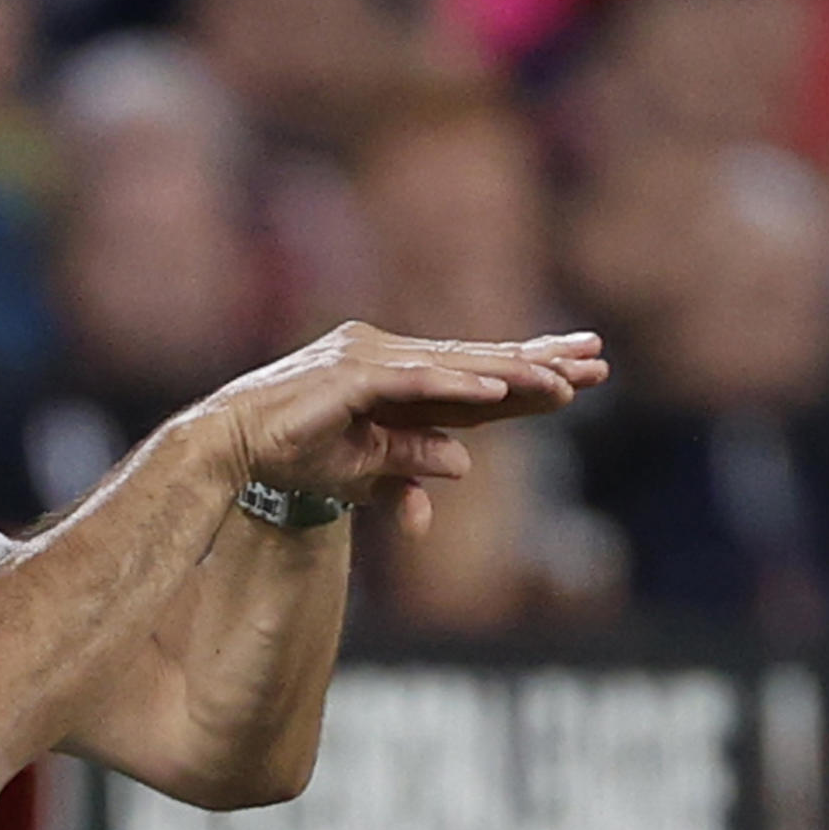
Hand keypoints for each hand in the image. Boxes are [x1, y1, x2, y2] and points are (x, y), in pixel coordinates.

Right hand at [194, 322, 606, 507]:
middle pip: (477, 362)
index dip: (530, 378)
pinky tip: (499, 392)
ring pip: (456, 367)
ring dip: (513, 375)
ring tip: (567, 381)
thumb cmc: (289, 458)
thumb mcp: (361, 472)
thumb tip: (461, 467)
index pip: (476, 377)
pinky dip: (458, 387)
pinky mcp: (349, 376)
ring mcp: (368, 361)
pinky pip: (414, 382)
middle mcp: (387, 358)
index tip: (583, 374)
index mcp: (396, 380)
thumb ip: (409, 469)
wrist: (227, 447)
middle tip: (601, 357)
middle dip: (541, 362)